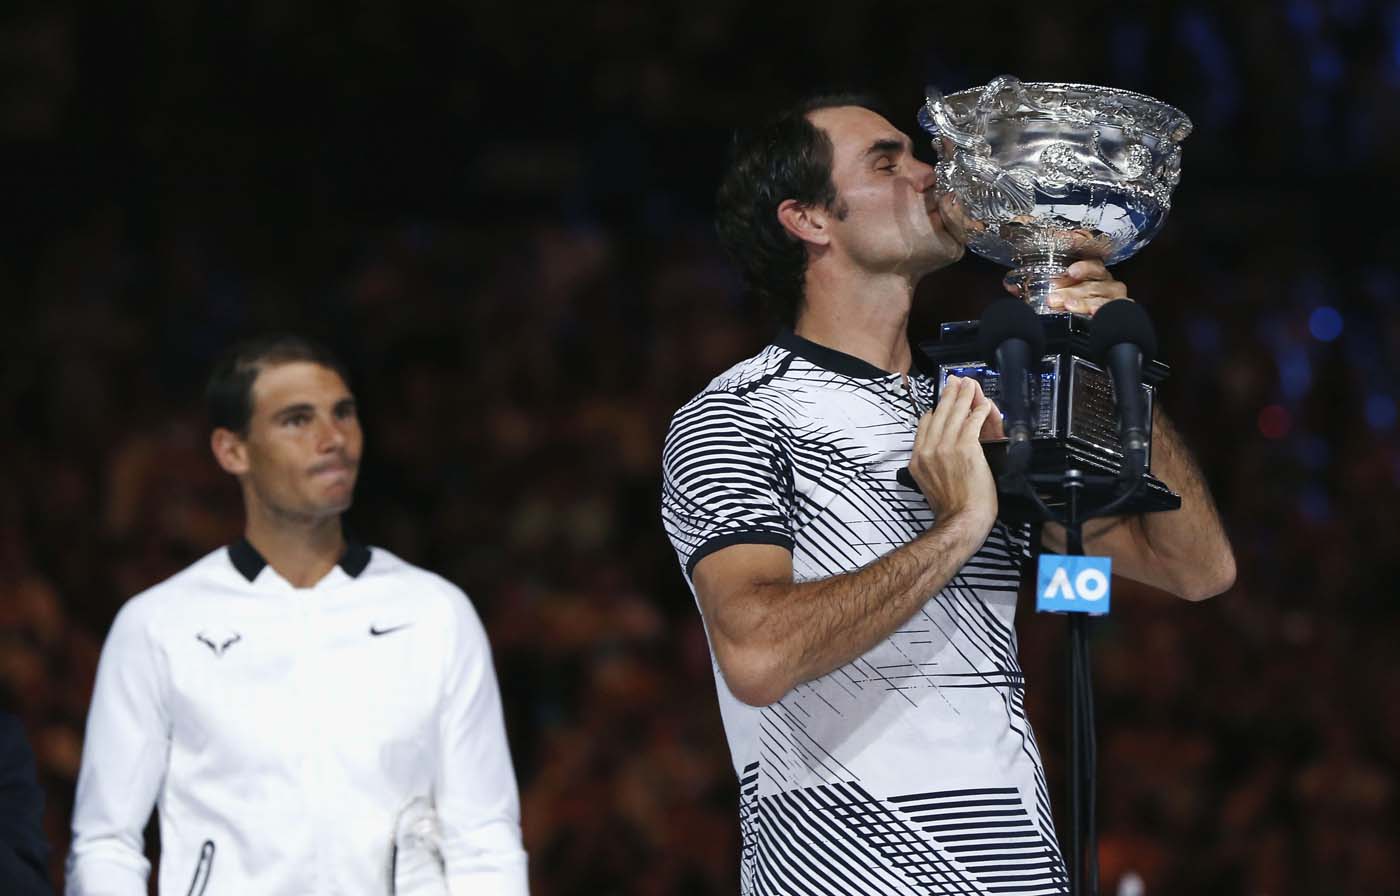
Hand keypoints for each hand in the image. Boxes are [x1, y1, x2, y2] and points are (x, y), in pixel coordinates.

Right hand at [909, 376, 997, 531]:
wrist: (960, 520)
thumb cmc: (949, 508)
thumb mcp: (927, 484)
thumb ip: (928, 464)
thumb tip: (933, 454)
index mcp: (917, 458)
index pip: (925, 425)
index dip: (935, 410)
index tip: (942, 403)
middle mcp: (929, 450)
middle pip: (940, 413)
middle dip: (950, 394)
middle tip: (956, 382)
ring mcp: (946, 447)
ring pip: (956, 414)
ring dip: (965, 396)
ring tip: (971, 385)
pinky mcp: (966, 448)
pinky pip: (973, 422)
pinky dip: (980, 411)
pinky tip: (984, 404)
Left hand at [1008, 260, 1128, 315]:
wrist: (1097, 321)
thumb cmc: (1073, 299)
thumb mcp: (1053, 291)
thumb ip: (1033, 287)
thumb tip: (1010, 286)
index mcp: (1091, 271)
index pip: (1089, 262)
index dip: (1082, 266)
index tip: (1071, 271)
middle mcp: (1105, 280)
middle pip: (1093, 281)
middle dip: (1073, 290)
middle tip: (1055, 298)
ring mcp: (1114, 295)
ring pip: (1104, 295)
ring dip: (1086, 301)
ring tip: (1071, 307)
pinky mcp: (1121, 309)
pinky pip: (1118, 308)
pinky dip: (1106, 310)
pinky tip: (1095, 315)